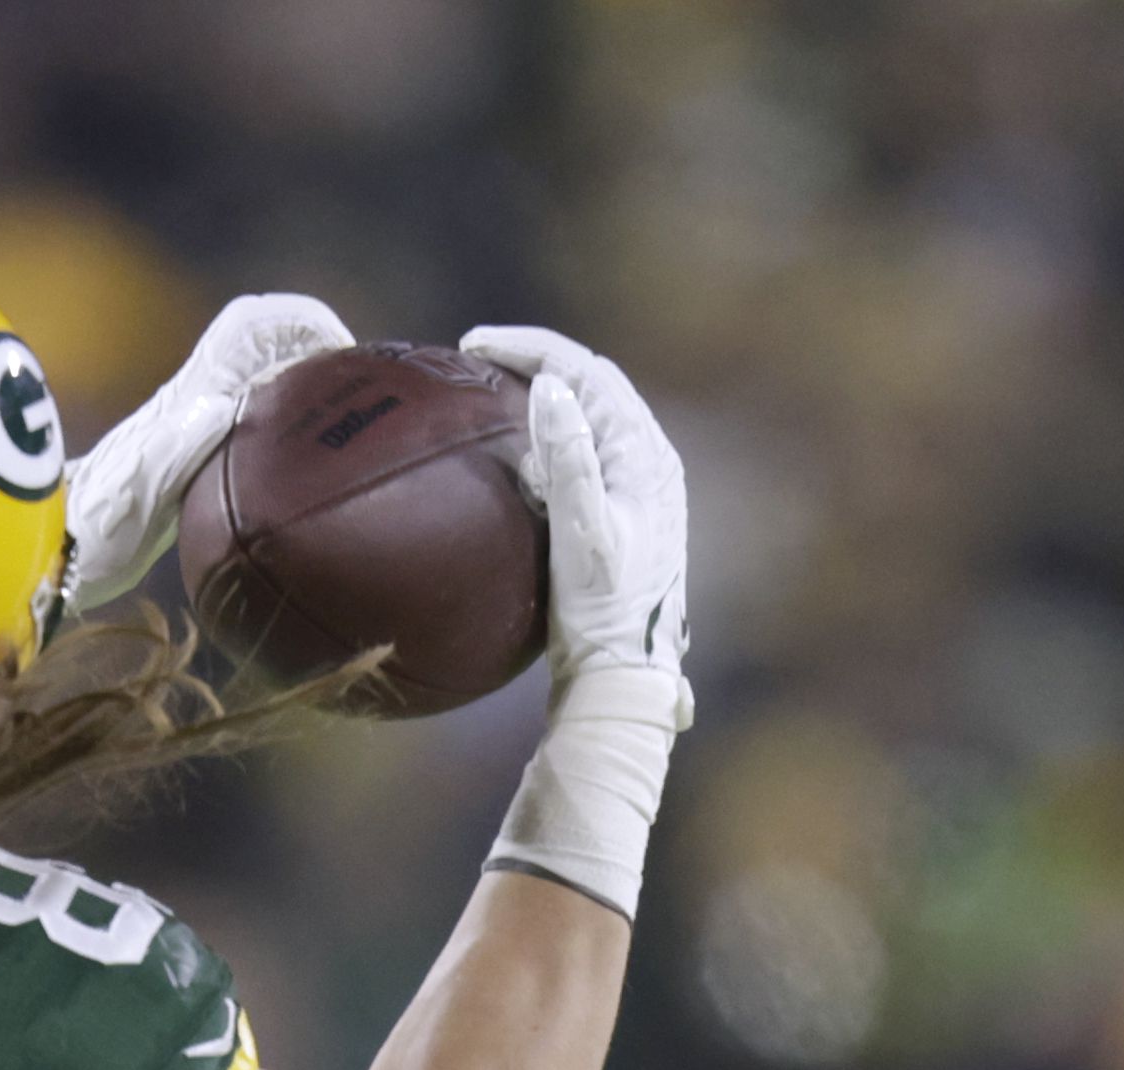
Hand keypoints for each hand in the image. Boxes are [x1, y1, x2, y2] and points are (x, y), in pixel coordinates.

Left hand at [57, 292, 351, 618]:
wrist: (57, 557)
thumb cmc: (94, 530)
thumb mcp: (136, 492)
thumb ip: (176, 446)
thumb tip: (222, 407)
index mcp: (189, 397)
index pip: (249, 324)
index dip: (299, 320)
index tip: (343, 351)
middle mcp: (198, 402)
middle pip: (267, 343)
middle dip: (319, 346)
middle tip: (366, 386)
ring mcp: (200, 429)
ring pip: (266, 381)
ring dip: (310, 383)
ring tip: (355, 417)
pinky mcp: (200, 461)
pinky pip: (259, 423)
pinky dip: (294, 425)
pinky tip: (315, 462)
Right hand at [456, 325, 691, 721]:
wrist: (625, 670)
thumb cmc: (602, 611)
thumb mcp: (583, 535)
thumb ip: (570, 460)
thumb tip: (552, 388)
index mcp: (644, 456)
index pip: (586, 374)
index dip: (531, 349)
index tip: (473, 346)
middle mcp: (650, 460)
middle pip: (592, 382)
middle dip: (535, 360)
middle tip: (477, 358)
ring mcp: (642, 483)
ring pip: (593, 410)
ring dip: (546, 389)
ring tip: (494, 386)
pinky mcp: (629, 507)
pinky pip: (591, 443)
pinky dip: (554, 426)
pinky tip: (523, 441)